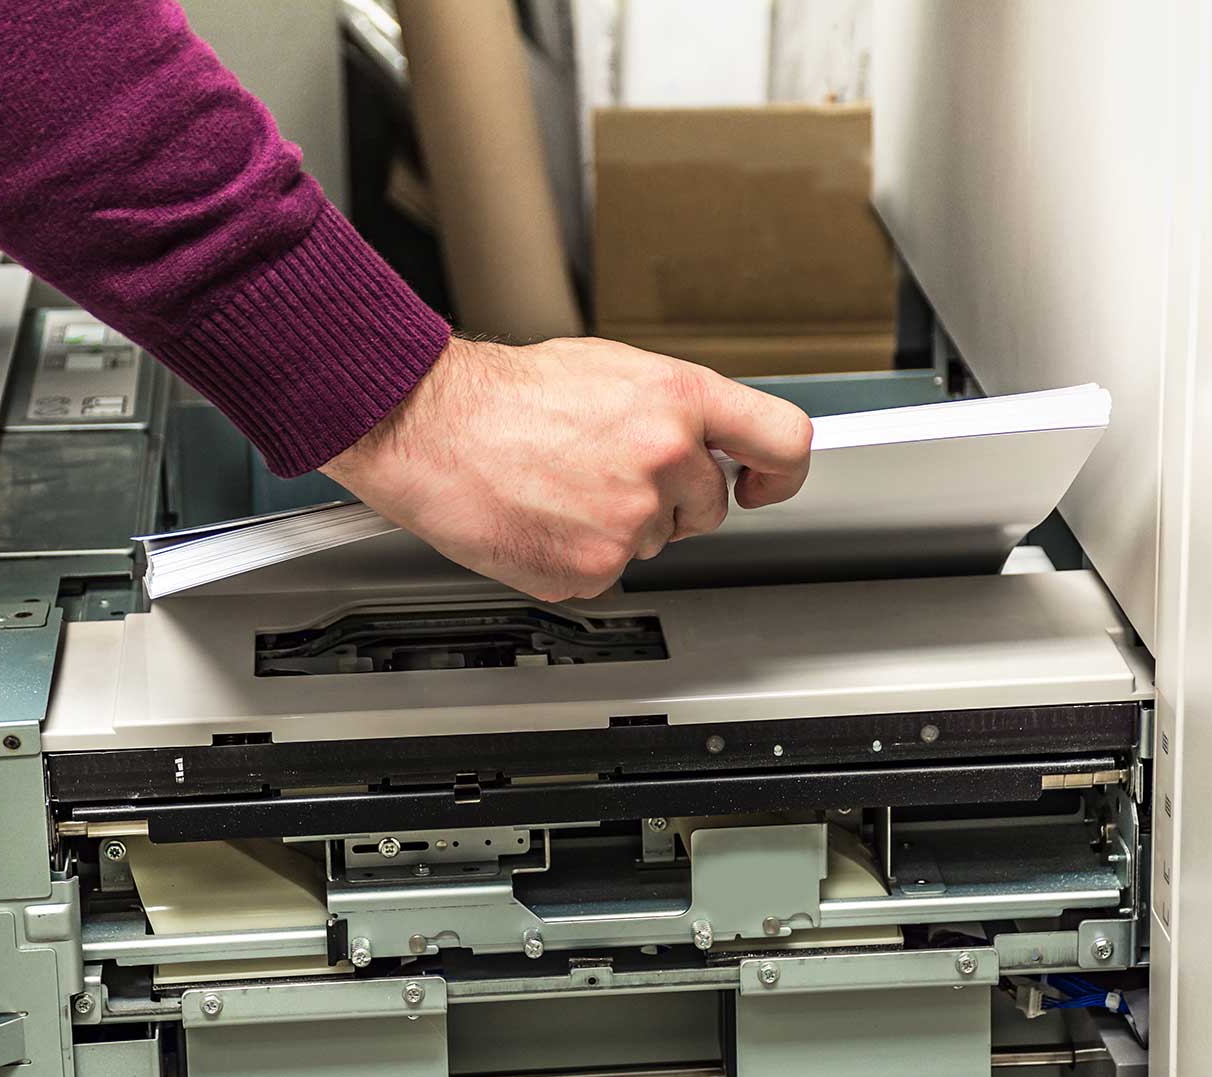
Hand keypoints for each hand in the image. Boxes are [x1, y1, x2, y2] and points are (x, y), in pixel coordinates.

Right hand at [322, 337, 812, 600]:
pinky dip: (578, 555)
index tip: (767, 484)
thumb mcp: (609, 369)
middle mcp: (664, 458)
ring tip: (561, 485)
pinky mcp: (592, 568)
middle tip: (607, 472)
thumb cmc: (503, 395)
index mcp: (676, 399)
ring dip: (619, 525)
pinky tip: (543, 515)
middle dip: (673, 498)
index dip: (783, 471)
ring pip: (656, 541)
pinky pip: (608, 573)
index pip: (783, 440)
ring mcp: (630, 520)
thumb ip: (673, 406)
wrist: (428, 426)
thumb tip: (712, 437)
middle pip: (711, 506)